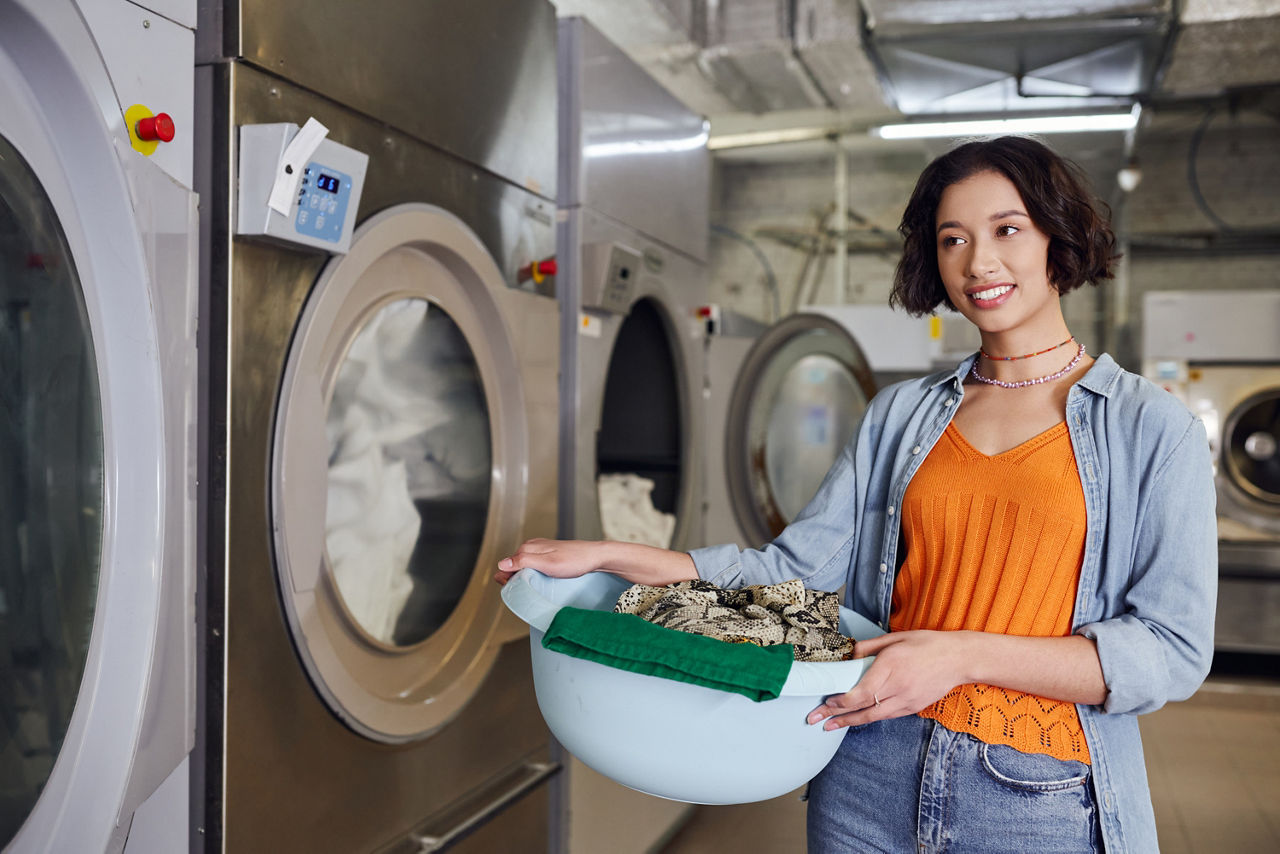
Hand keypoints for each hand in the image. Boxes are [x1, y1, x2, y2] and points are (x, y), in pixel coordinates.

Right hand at [494, 538, 606, 585]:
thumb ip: (524, 562)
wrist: (595, 557)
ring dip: (527, 578)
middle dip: (517, 580)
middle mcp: (532, 546)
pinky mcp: (548, 555)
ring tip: (538, 586)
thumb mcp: (547, 564)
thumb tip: (501, 564)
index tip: (519, 590)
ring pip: (524, 568)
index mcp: (527, 547)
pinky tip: (544, 581)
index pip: (505, 566)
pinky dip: (536, 575)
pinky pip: (534, 567)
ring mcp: (540, 550)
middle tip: (531, 589)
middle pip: (513, 567)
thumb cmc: (575, 560)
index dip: (508, 580)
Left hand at [806, 630, 971, 729]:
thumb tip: (848, 655)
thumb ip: (869, 647)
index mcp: (891, 666)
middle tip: (815, 720)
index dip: (841, 701)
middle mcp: (897, 687)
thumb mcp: (895, 637)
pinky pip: (886, 715)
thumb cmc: (926, 644)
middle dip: (836, 716)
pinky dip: (868, 717)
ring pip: (873, 716)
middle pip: (862, 708)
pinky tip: (855, 719)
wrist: (958, 659)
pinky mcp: (913, 708)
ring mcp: (906, 700)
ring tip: (830, 726)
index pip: (861, 692)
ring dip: (849, 722)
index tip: (826, 702)